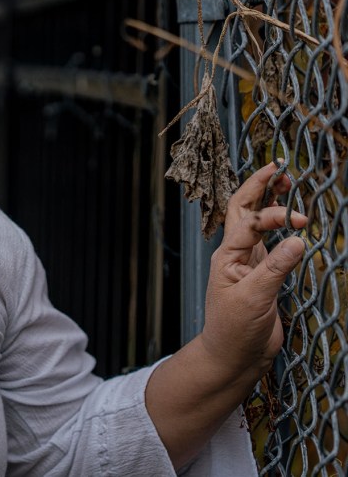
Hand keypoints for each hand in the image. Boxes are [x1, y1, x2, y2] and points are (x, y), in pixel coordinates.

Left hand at [200, 161, 307, 376]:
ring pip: (257, 224)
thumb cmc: (234, 330)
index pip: (248, 220)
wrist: (233, 357)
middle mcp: (236, 254)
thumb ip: (276, 269)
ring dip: (269, 203)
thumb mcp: (255, 298)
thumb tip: (298, 239)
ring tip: (287, 185)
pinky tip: (291, 221)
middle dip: (259, 187)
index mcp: (228, 255)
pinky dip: (280, 229)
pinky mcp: (263, 276)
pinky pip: (271, 244)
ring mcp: (249, 264)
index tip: (297, 213)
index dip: (270, 208)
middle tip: (280, 169)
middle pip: (244, 210)